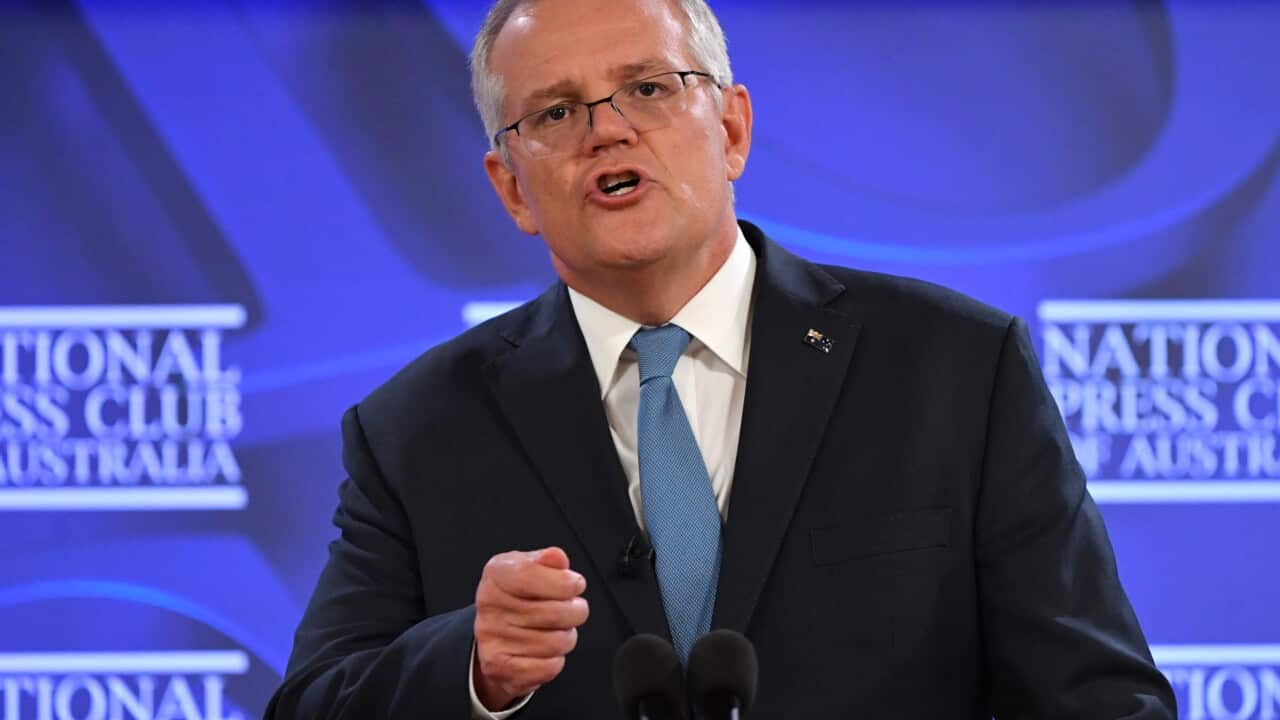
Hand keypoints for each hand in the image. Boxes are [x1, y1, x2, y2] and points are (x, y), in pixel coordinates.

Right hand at [473, 547, 589, 710]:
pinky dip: (556, 660)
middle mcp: (488, 605)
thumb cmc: (522, 594)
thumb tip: (556, 558)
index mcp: (496, 573)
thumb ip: (548, 561)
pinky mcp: (499, 667)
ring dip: (567, 637)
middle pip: (553, 613)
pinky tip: (548, 651)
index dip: (563, 582)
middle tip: (575, 609)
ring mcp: (491, 638)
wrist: (497, 632)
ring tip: (559, 630)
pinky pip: (546, 668)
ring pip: (554, 643)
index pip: (529, 575)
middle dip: (576, 612)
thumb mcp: (532, 567)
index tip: (576, 584)